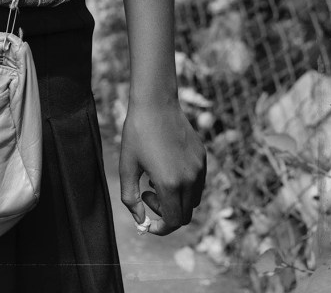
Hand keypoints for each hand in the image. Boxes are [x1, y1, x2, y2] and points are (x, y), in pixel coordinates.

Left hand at [119, 99, 205, 235]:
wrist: (156, 103)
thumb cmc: (137, 133)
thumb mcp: (127, 166)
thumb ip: (130, 198)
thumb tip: (140, 220)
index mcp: (170, 183)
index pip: (172, 221)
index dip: (160, 228)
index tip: (148, 223)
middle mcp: (190, 179)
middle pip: (184, 215)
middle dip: (165, 212)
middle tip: (147, 193)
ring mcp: (199, 168)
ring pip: (193, 200)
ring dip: (176, 199)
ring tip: (156, 177)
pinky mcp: (203, 158)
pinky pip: (198, 183)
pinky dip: (185, 185)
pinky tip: (167, 165)